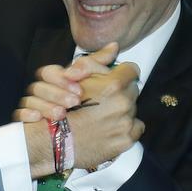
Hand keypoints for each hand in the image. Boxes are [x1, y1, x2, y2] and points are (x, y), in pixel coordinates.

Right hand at [18, 45, 143, 175]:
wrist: (55, 143)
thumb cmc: (61, 108)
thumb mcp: (72, 78)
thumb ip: (94, 62)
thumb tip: (114, 47)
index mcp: (113, 85)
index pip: (131, 70)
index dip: (121, 73)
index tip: (114, 79)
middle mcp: (123, 104)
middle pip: (133, 90)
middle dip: (121, 92)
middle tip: (104, 99)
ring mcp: (126, 124)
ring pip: (134, 108)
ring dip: (122, 110)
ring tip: (103, 115)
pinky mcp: (126, 140)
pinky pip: (136, 128)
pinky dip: (126, 128)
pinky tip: (109, 128)